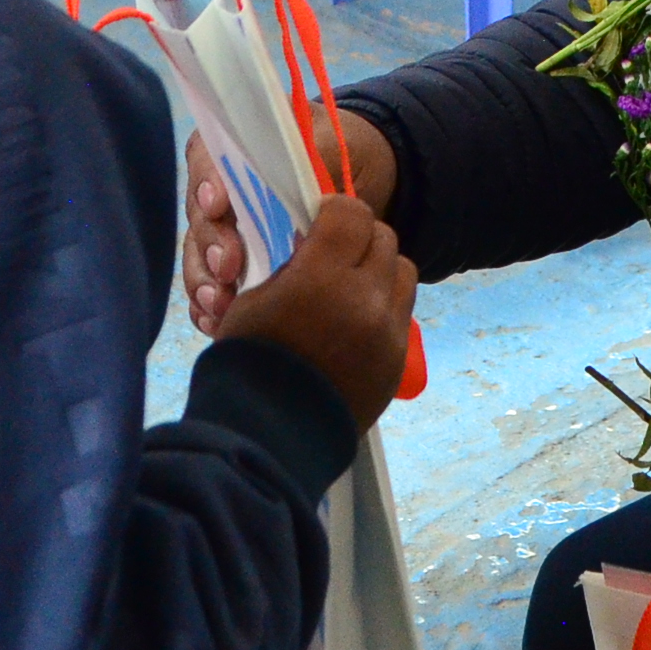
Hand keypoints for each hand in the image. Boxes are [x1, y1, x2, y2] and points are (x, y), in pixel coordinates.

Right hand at [184, 114, 398, 335]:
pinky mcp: (242, 270)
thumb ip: (316, 161)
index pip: (208, 157)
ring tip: (218, 304)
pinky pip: (215, 290)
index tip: (218, 205)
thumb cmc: (351, 154)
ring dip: (205, 282)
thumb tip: (308, 197)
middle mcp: (228, 191)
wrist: (369, 187)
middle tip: (227, 267)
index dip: (207, 181)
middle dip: (210, 244)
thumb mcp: (339, 147)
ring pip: (202, 258)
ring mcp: (232, 233)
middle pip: (201, 218)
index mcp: (243, 149)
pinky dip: (212, 307)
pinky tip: (214, 322)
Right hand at [215, 194, 417, 429]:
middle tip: (334, 254)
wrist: (270, 437)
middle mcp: (366, 299)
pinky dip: (383, 308)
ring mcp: (388, 332)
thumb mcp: (251, 300)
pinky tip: (354, 324)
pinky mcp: (398, 360)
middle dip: (359, 238)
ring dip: (379, 270)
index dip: (335, 211)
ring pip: (402, 272)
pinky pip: (402, 313)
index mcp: (321, 277)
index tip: (319, 222)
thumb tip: (311, 245)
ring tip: (350, 288)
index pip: (351, 213)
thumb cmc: (248, 364)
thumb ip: (289, 266)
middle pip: (383, 238)